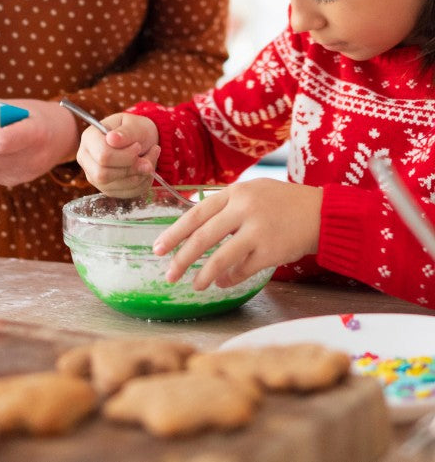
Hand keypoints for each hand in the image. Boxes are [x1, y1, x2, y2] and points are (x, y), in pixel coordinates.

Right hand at [75, 112, 159, 196]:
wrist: (141, 141)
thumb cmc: (136, 129)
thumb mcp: (135, 125)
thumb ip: (125, 133)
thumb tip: (112, 139)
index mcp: (89, 138)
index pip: (103, 155)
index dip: (126, 155)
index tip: (138, 146)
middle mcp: (86, 159)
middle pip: (104, 174)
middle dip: (131, 168)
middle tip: (147, 159)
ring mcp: (95, 176)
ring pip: (117, 186)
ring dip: (140, 175)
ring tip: (149, 161)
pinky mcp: (107, 189)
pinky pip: (126, 193)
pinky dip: (141, 183)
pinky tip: (144, 171)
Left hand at [153, 178, 323, 289]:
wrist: (320, 213)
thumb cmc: (281, 203)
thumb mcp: (251, 192)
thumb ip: (225, 207)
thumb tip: (196, 229)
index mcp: (234, 192)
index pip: (196, 213)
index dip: (175, 232)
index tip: (158, 248)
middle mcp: (243, 209)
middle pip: (203, 236)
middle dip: (182, 257)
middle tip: (168, 274)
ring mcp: (257, 231)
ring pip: (221, 256)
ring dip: (203, 274)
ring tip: (193, 286)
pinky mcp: (271, 251)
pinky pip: (243, 269)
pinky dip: (229, 278)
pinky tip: (221, 283)